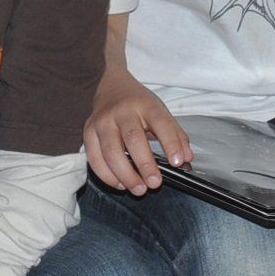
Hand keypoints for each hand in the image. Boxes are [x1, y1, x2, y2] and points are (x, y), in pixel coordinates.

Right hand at [82, 70, 190, 194]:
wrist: (109, 86)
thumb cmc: (137, 104)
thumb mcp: (160, 111)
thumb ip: (175, 134)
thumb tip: (186, 157)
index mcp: (144, 105)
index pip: (160, 123)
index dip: (170, 143)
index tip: (178, 162)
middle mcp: (122, 112)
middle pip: (133, 139)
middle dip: (145, 164)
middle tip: (155, 183)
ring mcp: (102, 122)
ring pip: (111, 151)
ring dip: (125, 174)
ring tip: (139, 189)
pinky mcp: (89, 133)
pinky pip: (94, 158)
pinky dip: (107, 175)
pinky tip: (120, 184)